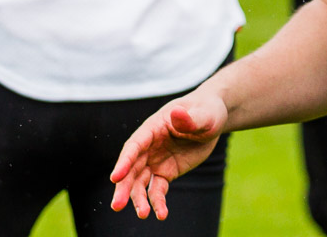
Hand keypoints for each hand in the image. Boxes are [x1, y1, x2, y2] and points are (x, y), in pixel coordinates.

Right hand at [110, 92, 228, 219]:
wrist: (212, 120)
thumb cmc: (206, 111)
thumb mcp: (202, 115)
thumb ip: (189, 118)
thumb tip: (176, 113)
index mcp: (153, 127)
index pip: (134, 146)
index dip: (124, 161)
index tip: (115, 178)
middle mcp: (149, 146)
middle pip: (131, 168)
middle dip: (124, 187)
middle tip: (117, 206)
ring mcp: (155, 160)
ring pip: (140, 182)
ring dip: (138, 199)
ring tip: (143, 214)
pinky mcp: (165, 172)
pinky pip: (157, 189)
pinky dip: (157, 202)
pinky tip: (161, 214)